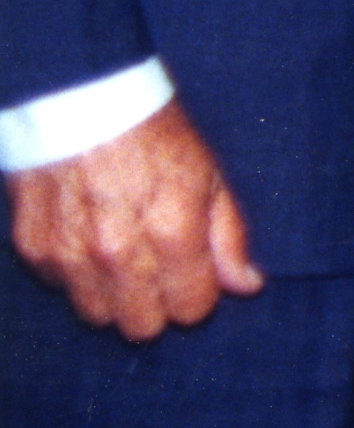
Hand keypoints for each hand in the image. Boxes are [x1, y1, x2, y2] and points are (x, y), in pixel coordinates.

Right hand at [7, 101, 262, 339]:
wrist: (82, 100)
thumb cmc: (154, 135)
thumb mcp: (208, 176)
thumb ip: (228, 237)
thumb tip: (246, 285)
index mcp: (171, 235)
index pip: (191, 310)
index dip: (197, 294)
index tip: (194, 273)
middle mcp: (118, 254)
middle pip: (141, 327)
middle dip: (156, 305)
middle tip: (158, 271)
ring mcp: (70, 255)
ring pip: (97, 316)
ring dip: (114, 296)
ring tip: (123, 257)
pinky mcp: (33, 249)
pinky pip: (61, 287)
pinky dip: (76, 274)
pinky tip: (88, 239)